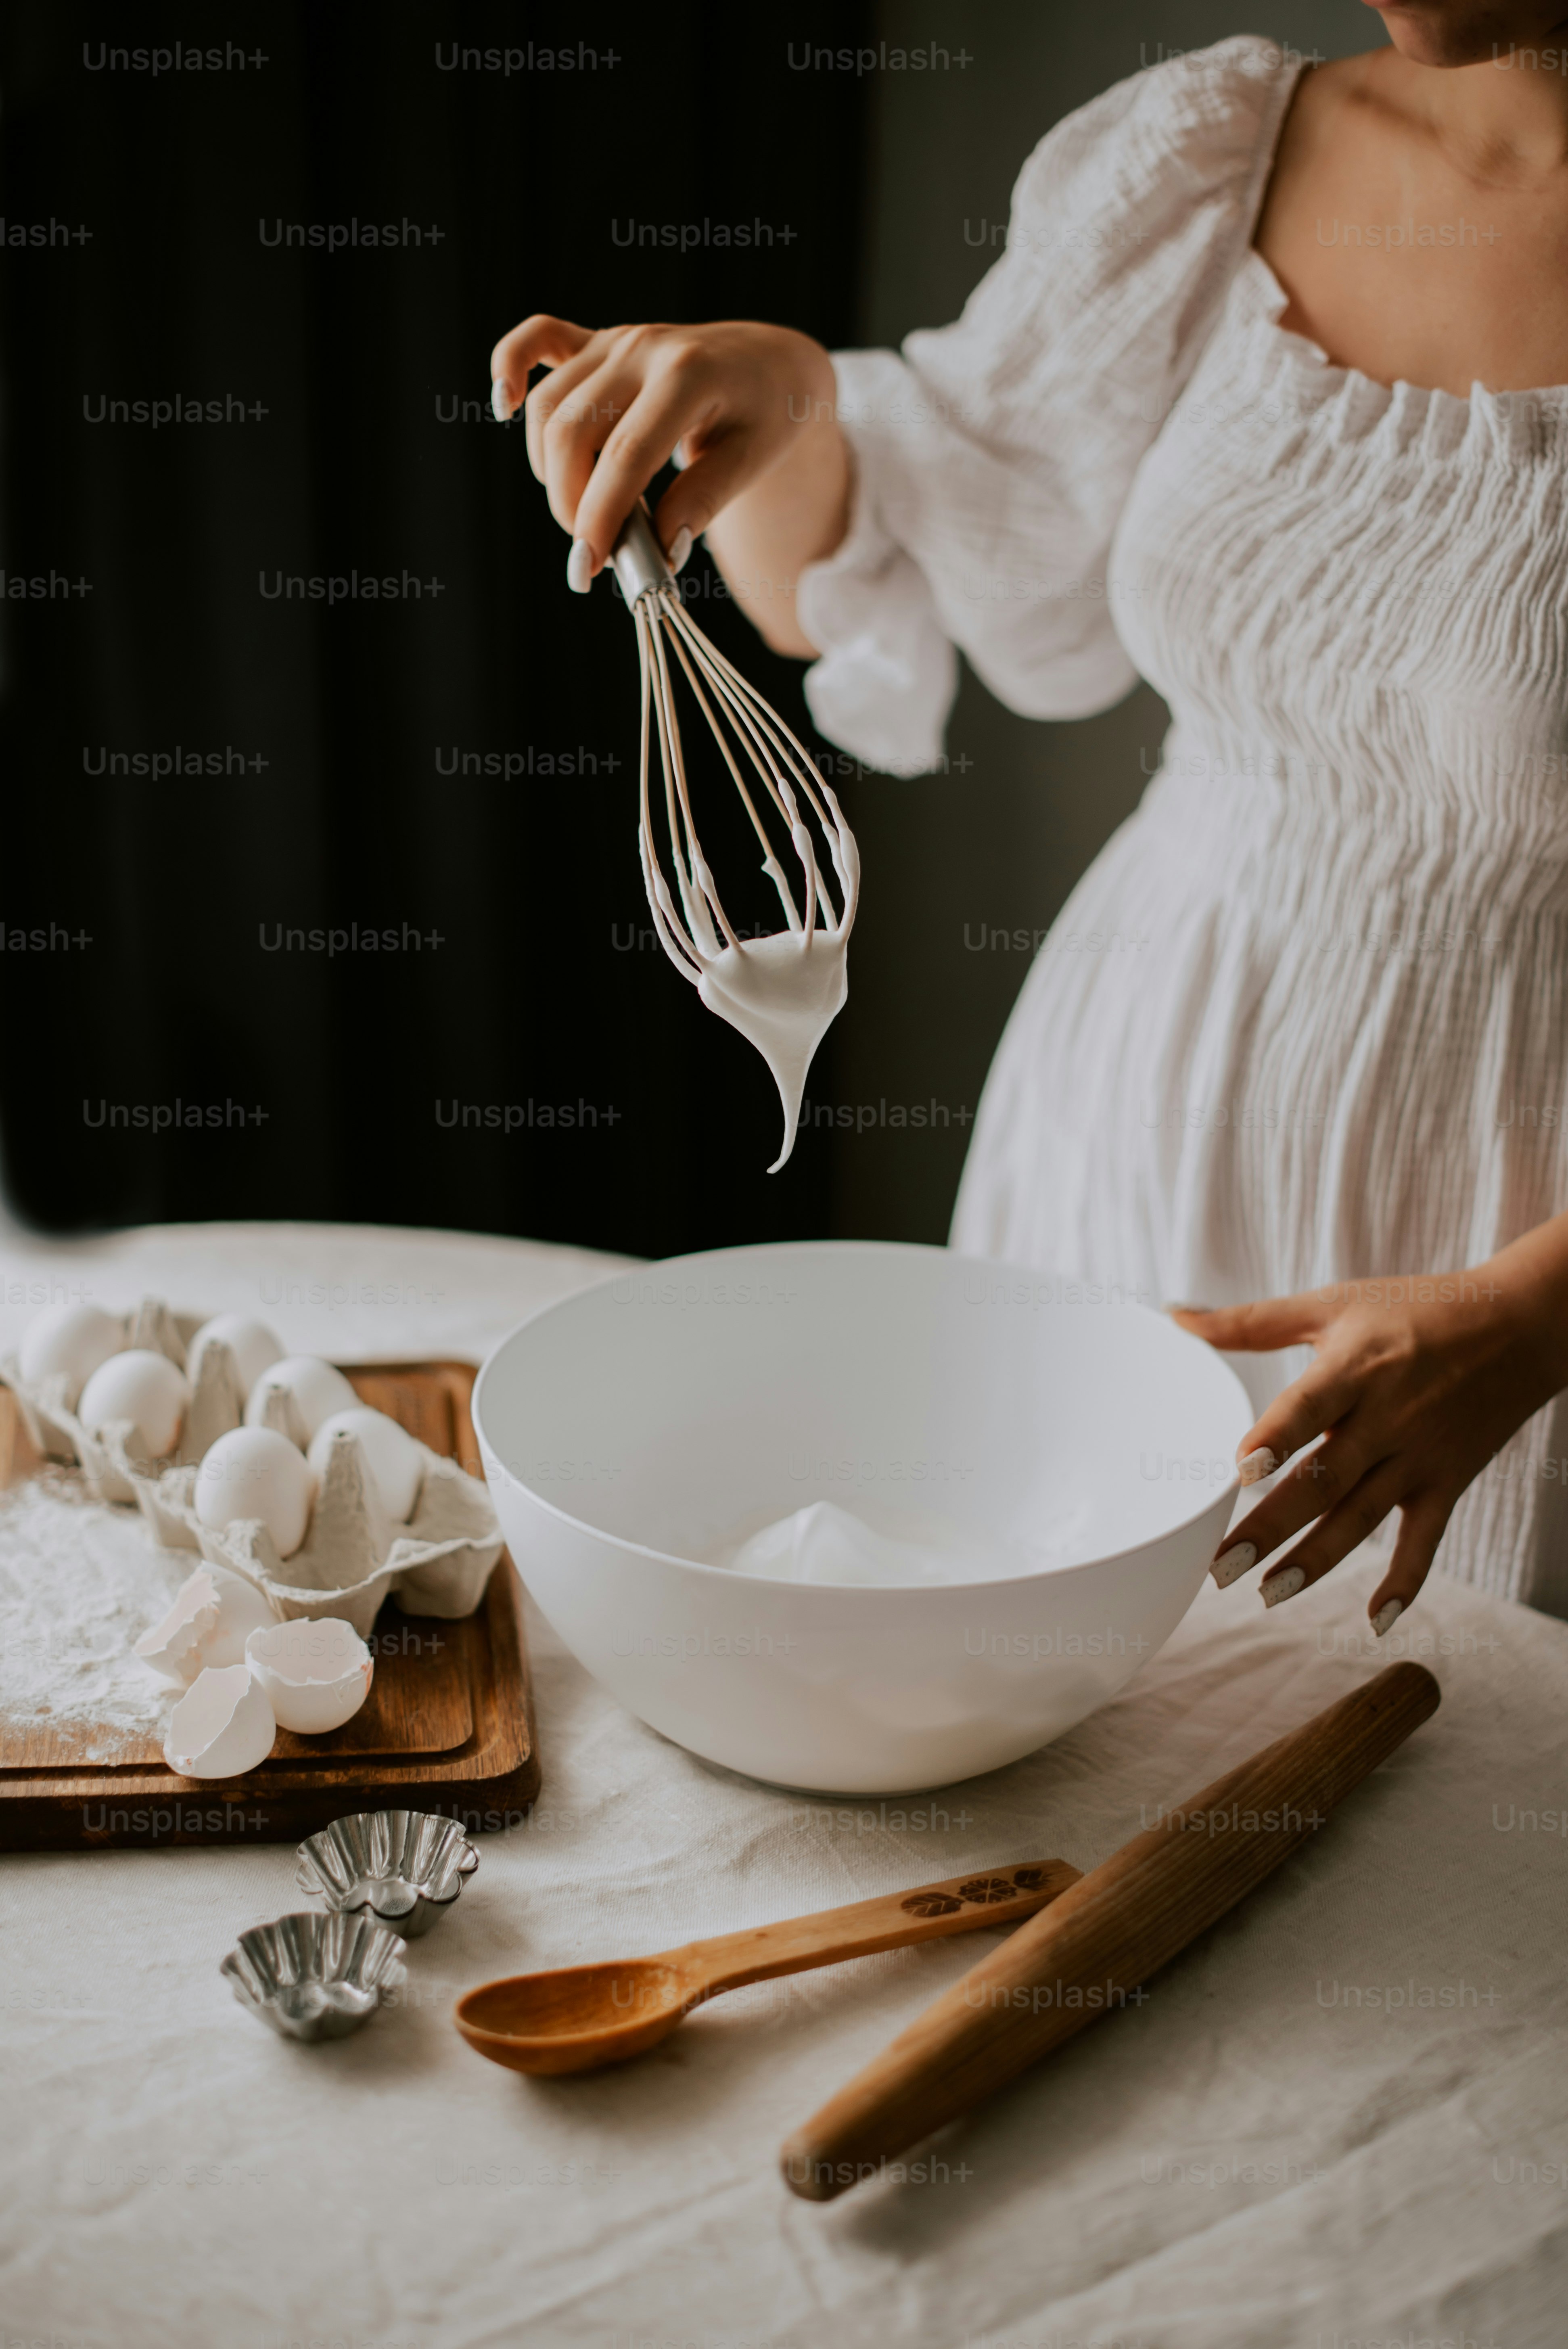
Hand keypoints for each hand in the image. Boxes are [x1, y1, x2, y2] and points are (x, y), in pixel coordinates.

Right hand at [487, 314, 848, 642]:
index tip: (589, 568)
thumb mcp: (754, 459)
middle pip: (572, 433)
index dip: (600, 517)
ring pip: (549, 407)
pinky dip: (509, 369)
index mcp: (687, 374)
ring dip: (550, 470)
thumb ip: (705, 499)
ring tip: (585, 512)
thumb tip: (662, 550)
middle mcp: (641, 349)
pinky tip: (504, 407)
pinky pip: (536, 338)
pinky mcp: (595, 341)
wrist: (769, 365)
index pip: (625, 455)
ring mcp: (614, 341)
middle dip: (571, 504)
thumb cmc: (765, 414)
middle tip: (595, 552)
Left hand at [1172, 1217, 1567, 1631]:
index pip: (1311, 1406)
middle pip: (1324, 1480)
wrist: (1518, 1326)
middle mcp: (1387, 1418)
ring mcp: (1418, 1457)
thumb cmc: (1414, 1309)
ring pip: (1361, 1518)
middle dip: (1272, 1526)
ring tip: (1266, 1594)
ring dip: (1314, 1562)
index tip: (1242, 1469)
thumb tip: (1176, 1317)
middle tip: (1221, 1567)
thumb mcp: (1334, 1304)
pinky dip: (1404, 1582)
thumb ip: (1253, 1321)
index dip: (1278, 1436)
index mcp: (1355, 1368)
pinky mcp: (1446, 1483)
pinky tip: (1375, 1620)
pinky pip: (1424, 1541)